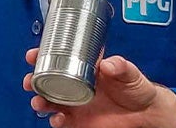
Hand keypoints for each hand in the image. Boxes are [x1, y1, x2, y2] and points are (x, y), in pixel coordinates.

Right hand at [23, 48, 175, 127]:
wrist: (145, 114)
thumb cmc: (137, 89)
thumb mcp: (131, 73)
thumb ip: (121, 67)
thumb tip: (108, 63)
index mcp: (86, 69)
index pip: (60, 60)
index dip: (44, 57)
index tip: (34, 54)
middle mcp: (77, 86)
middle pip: (48, 82)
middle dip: (35, 81)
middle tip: (30, 80)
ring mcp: (76, 104)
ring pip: (50, 102)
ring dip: (41, 101)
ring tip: (39, 101)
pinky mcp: (79, 121)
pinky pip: (61, 121)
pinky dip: (55, 120)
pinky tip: (57, 118)